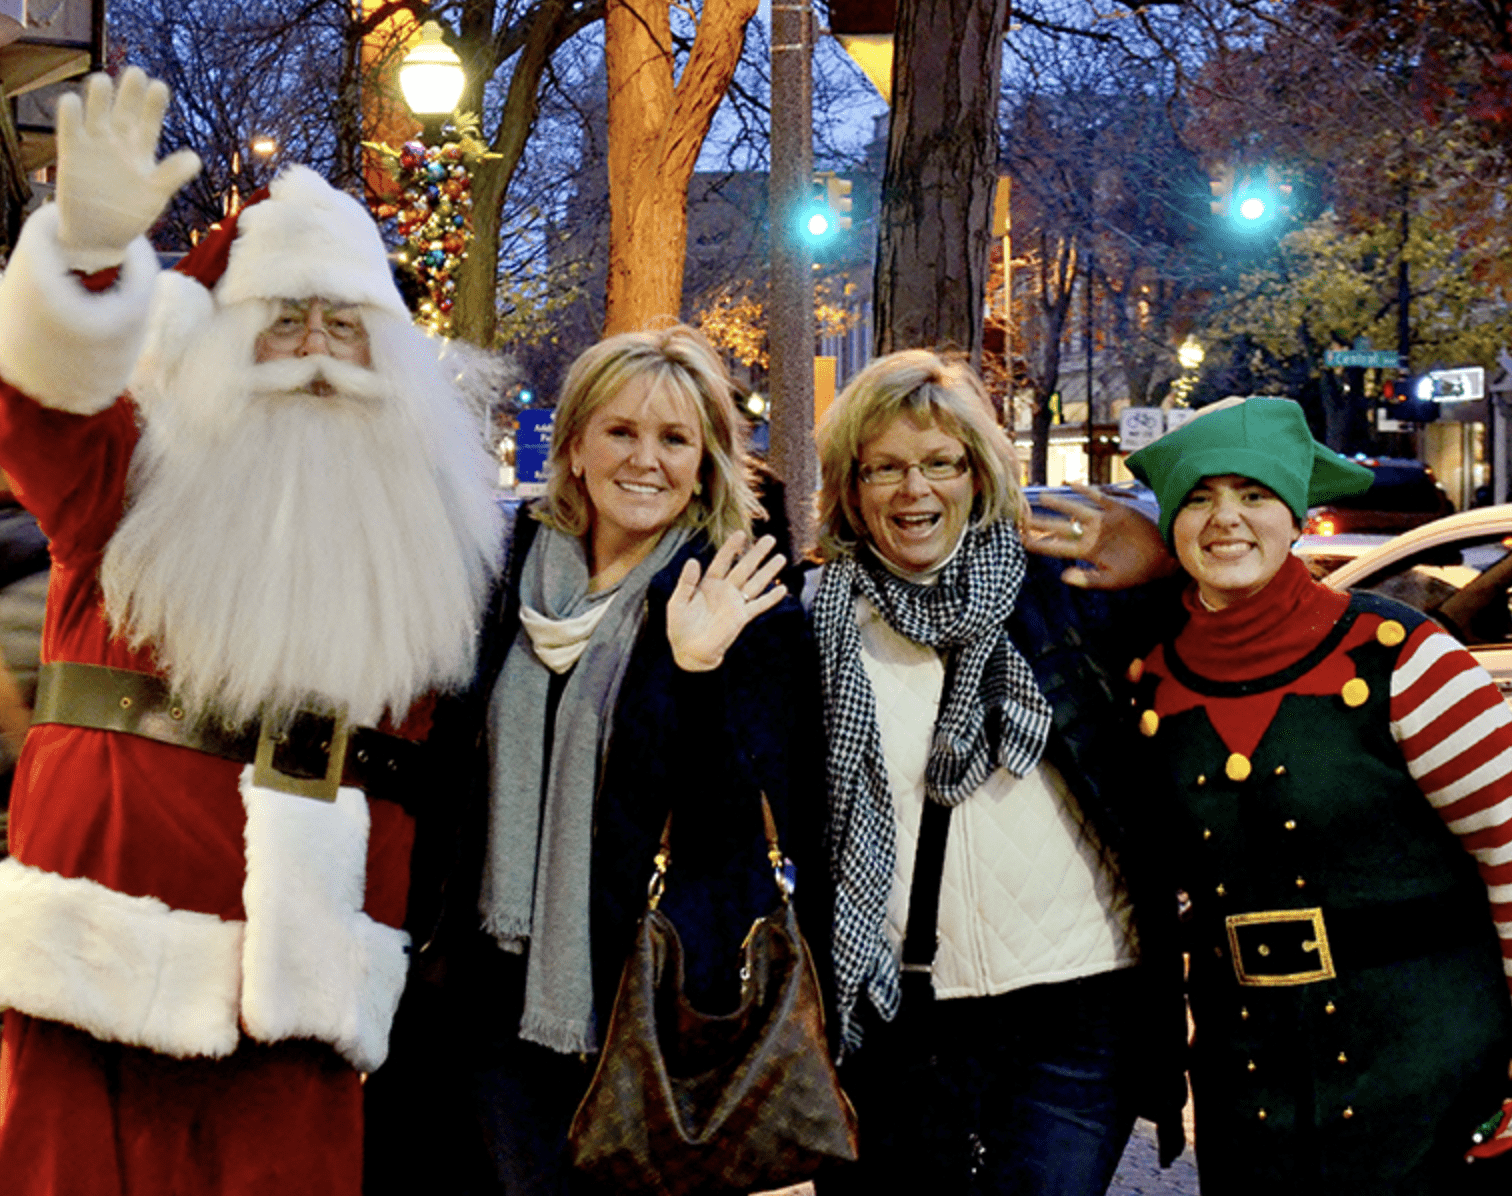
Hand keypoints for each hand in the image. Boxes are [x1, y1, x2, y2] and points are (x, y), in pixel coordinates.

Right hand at [55, 68, 201, 271]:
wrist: (99, 235)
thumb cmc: (131, 213)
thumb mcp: (156, 195)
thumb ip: (172, 175)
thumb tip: (195, 159)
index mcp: (142, 150)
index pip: (149, 121)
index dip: (153, 105)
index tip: (159, 86)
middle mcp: (118, 142)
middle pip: (124, 110)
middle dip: (129, 92)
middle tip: (136, 72)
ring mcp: (94, 145)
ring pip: (96, 113)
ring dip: (98, 97)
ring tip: (102, 80)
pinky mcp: (71, 153)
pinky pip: (69, 129)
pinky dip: (70, 115)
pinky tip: (72, 102)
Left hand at [667, 532, 786, 671]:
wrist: (690, 653)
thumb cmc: (680, 628)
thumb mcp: (677, 603)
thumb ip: (685, 583)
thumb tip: (692, 560)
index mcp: (708, 584)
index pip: (722, 561)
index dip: (731, 548)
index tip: (740, 533)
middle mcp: (725, 590)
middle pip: (744, 568)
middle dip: (756, 554)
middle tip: (770, 539)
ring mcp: (735, 603)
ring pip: (755, 583)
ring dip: (767, 571)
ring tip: (781, 558)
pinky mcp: (742, 618)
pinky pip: (758, 606)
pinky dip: (771, 599)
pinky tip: (783, 590)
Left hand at [1024, 483, 1179, 589]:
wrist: (1163, 560)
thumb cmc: (1136, 573)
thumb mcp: (1111, 580)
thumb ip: (1087, 579)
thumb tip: (1063, 576)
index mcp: (1087, 552)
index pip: (1057, 547)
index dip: (1040, 544)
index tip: (1021, 541)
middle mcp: (1091, 535)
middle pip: (1061, 526)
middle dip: (1042, 523)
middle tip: (1020, 517)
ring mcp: (1103, 522)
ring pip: (1076, 510)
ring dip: (1059, 503)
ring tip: (1041, 497)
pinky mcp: (1118, 511)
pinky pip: (1099, 498)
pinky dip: (1086, 490)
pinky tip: (1071, 484)